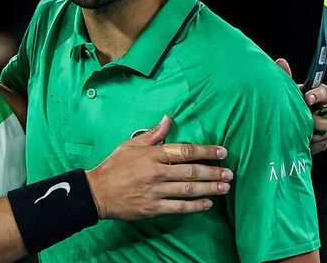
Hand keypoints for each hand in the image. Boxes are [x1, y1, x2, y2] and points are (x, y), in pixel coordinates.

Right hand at [85, 115, 232, 219]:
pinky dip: (195, 206)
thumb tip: (168, 119)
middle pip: (191, 171)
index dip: (205, 151)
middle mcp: (156, 172)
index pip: (184, 150)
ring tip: (224, 187)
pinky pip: (179, 207)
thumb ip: (152, 134)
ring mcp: (155, 191)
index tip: (222, 152)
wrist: (97, 192)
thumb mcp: (131, 145)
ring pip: (188, 189)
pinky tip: (207, 204)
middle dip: (213, 172)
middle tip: (229, 173)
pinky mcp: (153, 208)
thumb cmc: (114, 166)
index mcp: (152, 154)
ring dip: (209, 188)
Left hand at [276, 58, 326, 154]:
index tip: (306, 97)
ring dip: (313, 133)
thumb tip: (281, 62)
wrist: (282, 123)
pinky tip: (298, 140)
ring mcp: (326, 130)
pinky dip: (308, 143)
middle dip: (322, 122)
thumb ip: (285, 77)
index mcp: (319, 97)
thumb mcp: (287, 91)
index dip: (318, 95)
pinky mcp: (322, 142)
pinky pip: (320, 145)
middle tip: (308, 120)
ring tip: (299, 131)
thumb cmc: (288, 103)